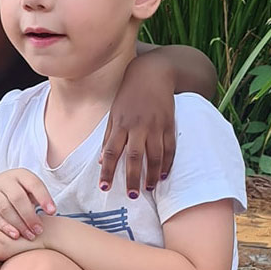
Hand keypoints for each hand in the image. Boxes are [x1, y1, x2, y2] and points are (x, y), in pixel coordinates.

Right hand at [0, 169, 55, 239]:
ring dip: (19, 224)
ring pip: (5, 208)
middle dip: (30, 216)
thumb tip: (51, 211)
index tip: (52, 212)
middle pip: (17, 198)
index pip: (33, 184)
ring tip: (30, 235)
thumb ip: (40, 197)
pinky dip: (5, 227)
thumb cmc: (20, 191)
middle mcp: (5, 181)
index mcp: (21, 174)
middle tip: (39, 230)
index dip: (44, 198)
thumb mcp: (30, 189)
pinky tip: (16, 235)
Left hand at [100, 59, 177, 197]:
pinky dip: (167, 163)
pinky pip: (170, 148)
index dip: (107, 170)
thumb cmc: (129, 94)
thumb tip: (101, 160)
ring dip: (152, 175)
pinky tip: (163, 175)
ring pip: (154, 156)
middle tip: (132, 196)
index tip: (104, 187)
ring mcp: (155, 126)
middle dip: (132, 178)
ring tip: (148, 189)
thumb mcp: (114, 112)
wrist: (153, 73)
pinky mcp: (169, 124)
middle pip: (134, 157)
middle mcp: (138, 126)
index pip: (110, 151)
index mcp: (120, 123)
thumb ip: (109, 135)